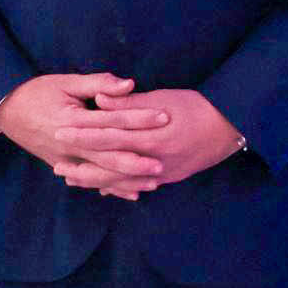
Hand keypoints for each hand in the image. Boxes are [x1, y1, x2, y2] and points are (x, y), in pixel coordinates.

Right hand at [0, 72, 163, 195]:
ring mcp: (66, 159)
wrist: (5, 110)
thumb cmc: (37, 91)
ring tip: (154, 182)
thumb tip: (129, 84)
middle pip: (109, 155)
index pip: (114, 120)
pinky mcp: (63, 166)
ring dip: (127, 180)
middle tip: (163, 164)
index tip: (165, 117)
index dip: (140, 118)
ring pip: (101, 174)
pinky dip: (110, 188)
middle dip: (137, 161)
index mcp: (74, 119)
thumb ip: (98, 83)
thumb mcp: (65, 82)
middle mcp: (71, 144)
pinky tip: (130, 194)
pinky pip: (91, 181)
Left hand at [56, 88, 243, 197]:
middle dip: (81, 165)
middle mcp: (151, 159)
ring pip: (120, 180)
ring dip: (94, 180)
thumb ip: (129, 103)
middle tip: (57, 166)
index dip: (82, 133)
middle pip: (108, 164)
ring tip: (72, 179)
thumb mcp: (163, 98)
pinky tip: (103, 188)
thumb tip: (100, 100)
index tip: (60, 131)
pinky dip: (118, 187)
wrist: (230, 128)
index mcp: (148, 135)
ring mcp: (160, 173)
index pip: (107, 134)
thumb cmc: (196, 107)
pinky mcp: (168, 178)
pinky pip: (137, 186)